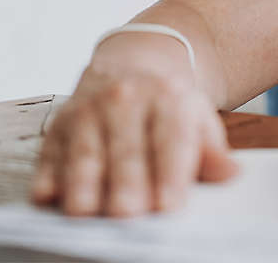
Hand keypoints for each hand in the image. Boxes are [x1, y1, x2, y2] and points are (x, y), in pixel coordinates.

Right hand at [32, 62, 235, 216]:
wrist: (133, 63)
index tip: (169, 207)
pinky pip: (51, 153)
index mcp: (168, 98)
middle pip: (126, 150)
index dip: (170, 175)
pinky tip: (46, 195)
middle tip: (126, 214)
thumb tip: (230, 172)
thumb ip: (211, 151)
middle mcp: (126, 99)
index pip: (171, 140)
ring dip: (83, 182)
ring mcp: (90, 110)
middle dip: (125, 183)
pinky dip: (48, 175)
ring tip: (84, 210)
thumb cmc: (168, 106)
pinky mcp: (60, 124)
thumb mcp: (197, 118)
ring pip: (85, 151)